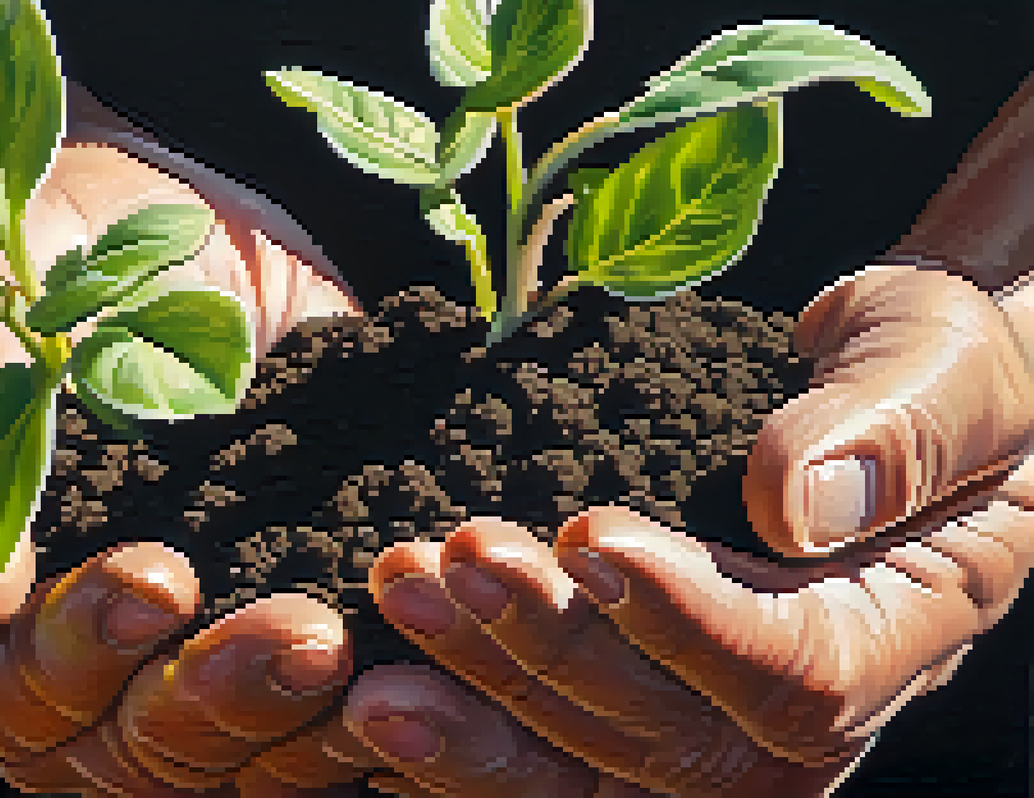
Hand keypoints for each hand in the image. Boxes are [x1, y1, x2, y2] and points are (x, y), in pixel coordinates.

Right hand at [0, 2, 365, 793]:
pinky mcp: (303, 611)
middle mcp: (100, 679)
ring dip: (318, 719)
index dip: (90, 651)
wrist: (80, 234)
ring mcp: (208, 659)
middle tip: (306, 631)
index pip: (29, 699)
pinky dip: (396, 694)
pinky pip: (346, 703)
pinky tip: (446, 652)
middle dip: (226, 697)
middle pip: (152, 751)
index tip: (156, 575)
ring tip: (381, 647)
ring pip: (254, 753)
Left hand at [298, 76, 1033, 794]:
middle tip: (439, 563)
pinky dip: (468, 732)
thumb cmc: (939, 368)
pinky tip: (376, 689)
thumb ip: (898, 425)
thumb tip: (795, 501)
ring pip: (591, 760)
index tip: (588, 533)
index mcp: (898, 632)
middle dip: (542, 651)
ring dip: (480, 687)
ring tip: (394, 597)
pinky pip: (555, 749)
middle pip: (666, 737)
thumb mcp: (950, 362)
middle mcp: (805, 710)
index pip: (795, 675)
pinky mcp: (648, 696)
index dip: (687, 620)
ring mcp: (719, 717)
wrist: (895, 392)